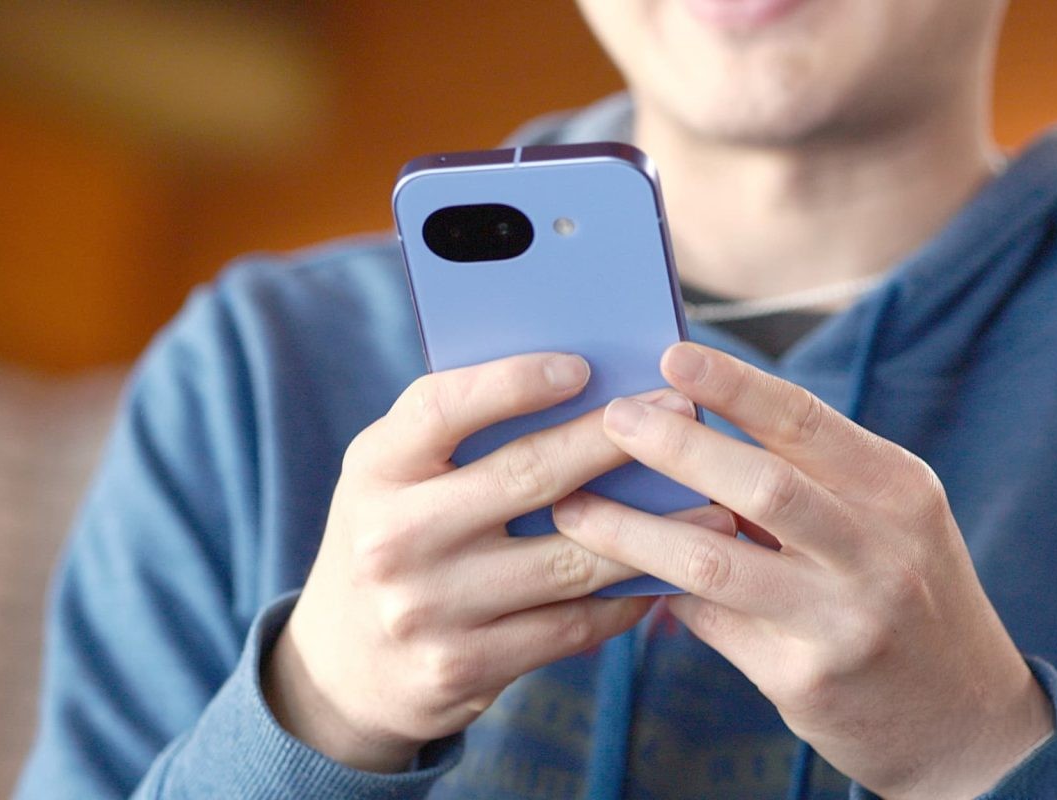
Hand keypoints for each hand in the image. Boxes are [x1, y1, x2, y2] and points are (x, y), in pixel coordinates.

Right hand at [264, 352, 729, 771]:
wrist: (344, 669)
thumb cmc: (397, 537)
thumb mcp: (396, 475)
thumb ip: (460, 431)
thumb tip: (582, 377)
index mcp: (375, 468)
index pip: (442, 408)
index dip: (512, 380)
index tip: (583, 364)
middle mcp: (394, 537)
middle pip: (525, 476)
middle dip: (615, 439)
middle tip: (681, 411)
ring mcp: (429, 608)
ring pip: (567, 558)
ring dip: (652, 529)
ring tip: (713, 503)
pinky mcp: (466, 665)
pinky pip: (571, 625)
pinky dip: (626, 596)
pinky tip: (667, 571)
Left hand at [552, 343, 1052, 798]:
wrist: (966, 723)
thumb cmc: (907, 596)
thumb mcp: (892, 523)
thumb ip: (813, 478)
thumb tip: (692, 424)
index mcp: (898, 491)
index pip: (806, 420)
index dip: (734, 383)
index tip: (671, 354)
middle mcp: (879, 551)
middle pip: (760, 483)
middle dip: (675, 446)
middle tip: (611, 421)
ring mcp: (844, 619)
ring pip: (715, 561)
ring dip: (633, 532)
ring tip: (575, 509)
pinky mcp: (807, 679)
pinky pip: (711, 621)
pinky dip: (660, 592)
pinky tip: (616, 575)